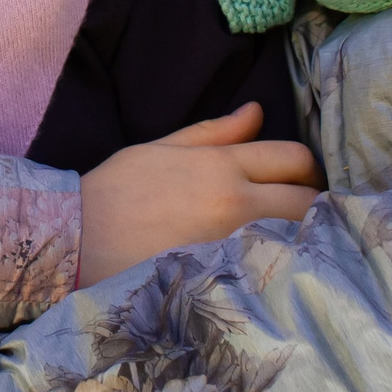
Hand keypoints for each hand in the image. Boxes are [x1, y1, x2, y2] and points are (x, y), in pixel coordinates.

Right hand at [79, 104, 318, 285]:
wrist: (78, 239)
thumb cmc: (115, 190)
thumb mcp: (161, 148)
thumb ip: (215, 132)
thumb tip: (257, 111)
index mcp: (221, 165)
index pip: (293, 157)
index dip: (306, 168)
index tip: (300, 180)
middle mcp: (235, 203)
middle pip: (307, 201)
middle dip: (314, 204)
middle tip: (303, 214)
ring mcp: (233, 245)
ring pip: (297, 239)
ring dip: (302, 237)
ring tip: (290, 242)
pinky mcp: (224, 280)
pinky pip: (271, 271)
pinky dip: (279, 267)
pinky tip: (270, 270)